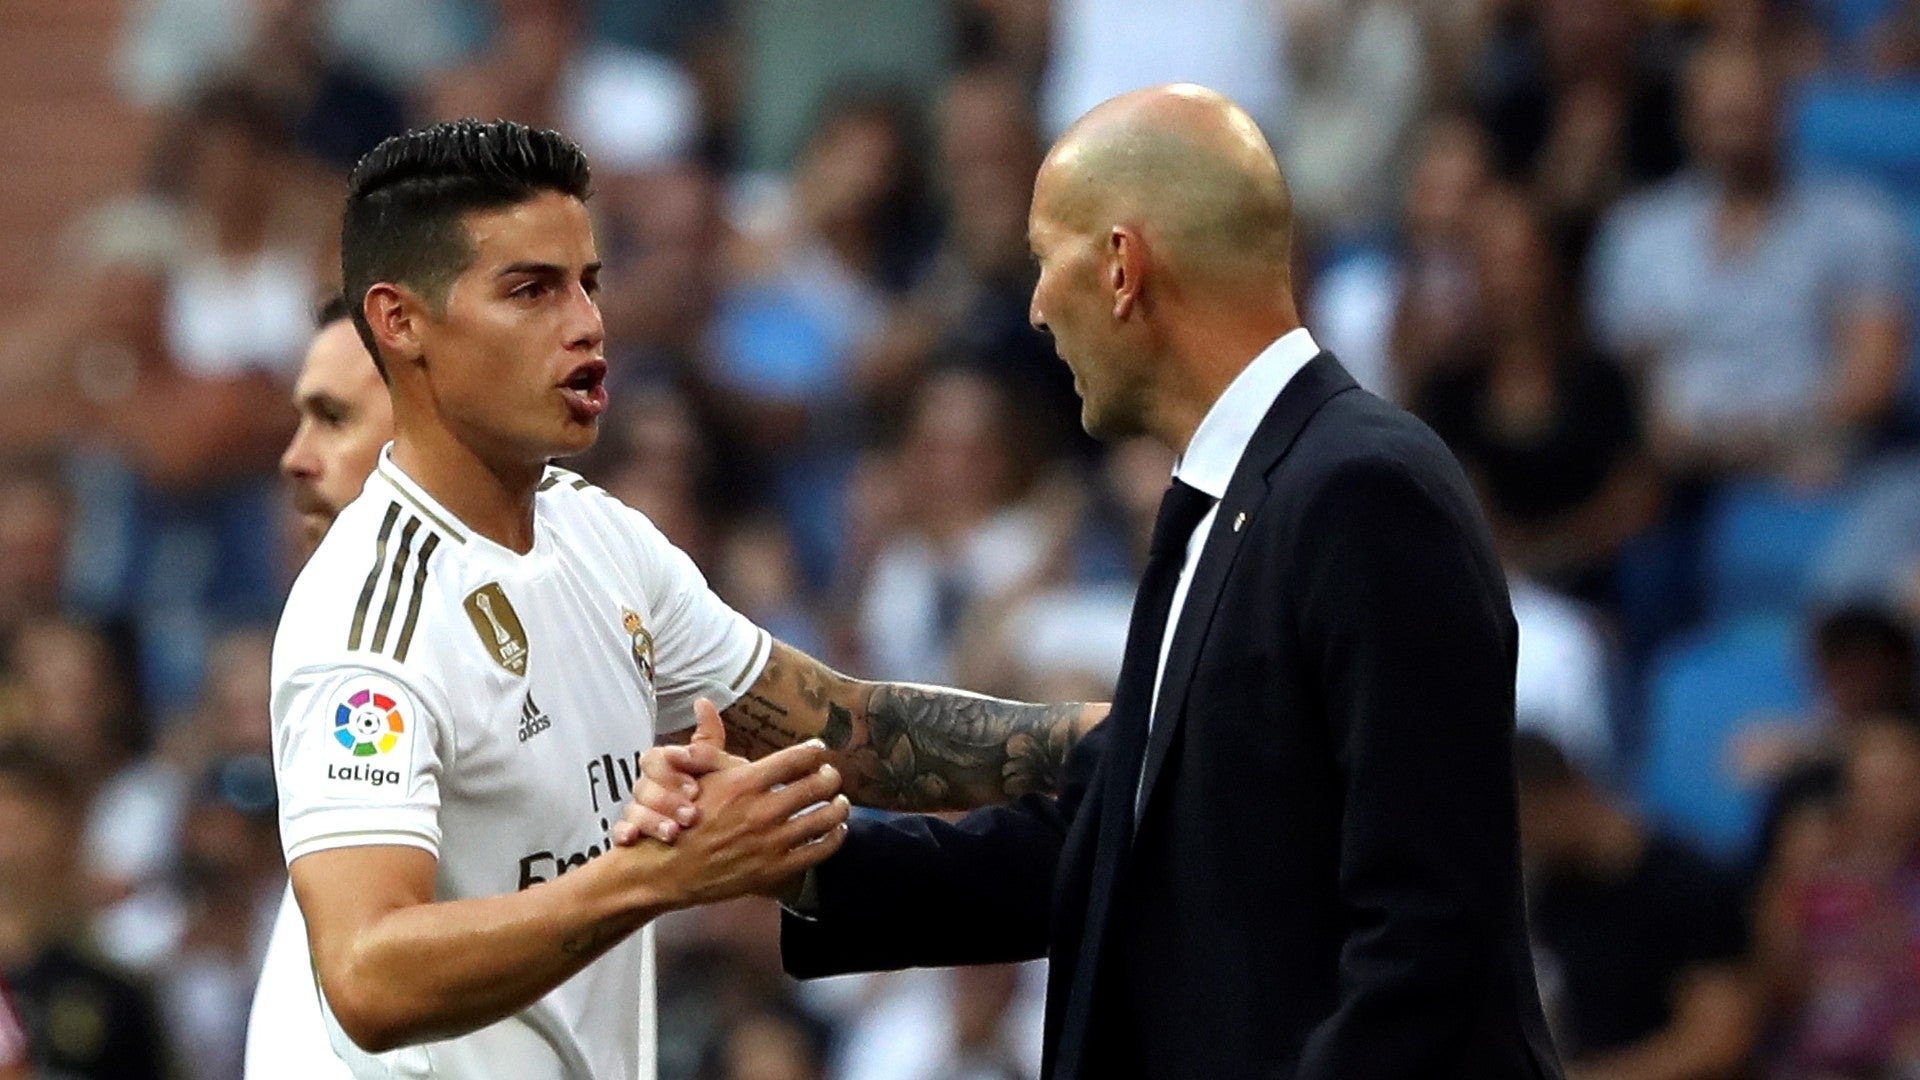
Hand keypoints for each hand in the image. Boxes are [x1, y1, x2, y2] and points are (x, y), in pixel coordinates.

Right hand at [602, 729, 850, 910]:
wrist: (666, 869)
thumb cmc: (681, 817)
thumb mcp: (695, 774)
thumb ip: (709, 740)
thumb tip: (705, 701)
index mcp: (745, 782)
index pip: (797, 758)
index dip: (814, 751)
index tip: (818, 750)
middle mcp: (762, 811)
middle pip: (818, 785)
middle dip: (831, 777)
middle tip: (832, 774)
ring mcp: (771, 842)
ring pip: (825, 818)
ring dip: (839, 806)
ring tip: (841, 801)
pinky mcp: (775, 869)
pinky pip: (819, 850)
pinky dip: (834, 838)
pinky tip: (836, 830)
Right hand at [615, 699, 735, 844]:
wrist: (727, 833)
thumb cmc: (724, 794)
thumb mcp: (724, 768)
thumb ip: (709, 743)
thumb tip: (701, 702)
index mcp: (668, 766)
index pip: (656, 758)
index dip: (671, 771)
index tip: (695, 788)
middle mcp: (651, 785)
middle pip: (643, 785)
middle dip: (666, 799)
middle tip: (691, 814)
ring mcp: (640, 809)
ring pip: (634, 808)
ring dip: (652, 819)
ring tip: (673, 833)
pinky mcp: (633, 832)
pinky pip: (619, 830)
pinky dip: (624, 832)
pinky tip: (633, 838)